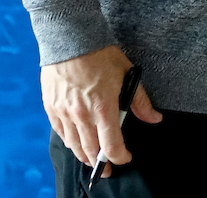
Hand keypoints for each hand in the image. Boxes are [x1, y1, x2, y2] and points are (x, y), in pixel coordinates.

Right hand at [42, 45, 161, 175]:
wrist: (71, 38)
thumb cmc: (101, 53)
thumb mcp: (127, 73)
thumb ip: (140, 101)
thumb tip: (154, 118)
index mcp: (103, 107)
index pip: (111, 146)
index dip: (120, 156)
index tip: (125, 157)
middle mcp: (82, 115)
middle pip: (91, 150)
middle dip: (101, 163)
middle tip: (107, 168)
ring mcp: (64, 113)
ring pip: (74, 145)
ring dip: (84, 155)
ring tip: (92, 158)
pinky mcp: (51, 108)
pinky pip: (60, 133)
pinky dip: (69, 141)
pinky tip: (75, 142)